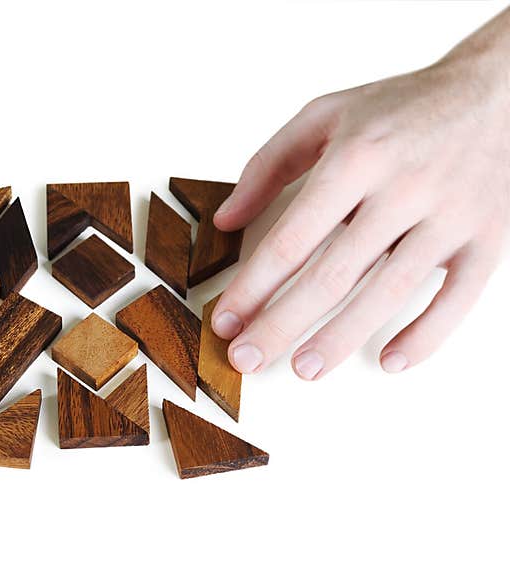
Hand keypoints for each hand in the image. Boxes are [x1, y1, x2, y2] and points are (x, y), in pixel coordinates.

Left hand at [210, 11, 508, 379]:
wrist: (497, 90)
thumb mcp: (324, 116)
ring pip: (388, 292)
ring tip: (302, 369)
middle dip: (282, 324)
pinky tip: (389, 360)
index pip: (292, 238)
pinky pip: (457, 297)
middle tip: (247, 358)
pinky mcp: (487, 237)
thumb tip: (225, 220)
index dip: (253, 286)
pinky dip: (425, 334)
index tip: (225, 320)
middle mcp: (403, 189)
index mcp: (356, 158)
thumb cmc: (402, 108)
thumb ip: (268, 165)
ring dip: (341, 338)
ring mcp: (449, 217)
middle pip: (332, 275)